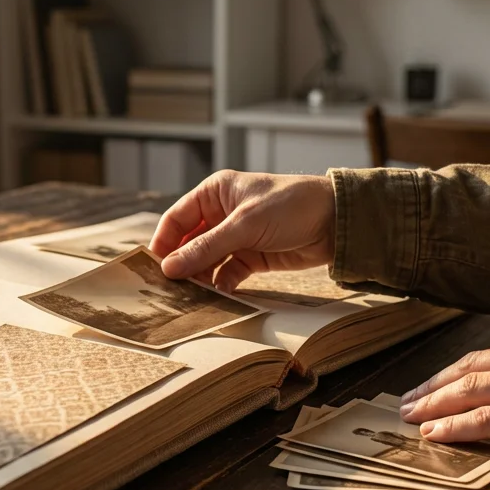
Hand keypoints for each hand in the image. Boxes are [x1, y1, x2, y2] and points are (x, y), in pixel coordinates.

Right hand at [150, 170, 335, 290]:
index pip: (177, 218)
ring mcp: (236, 237)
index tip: (153, 267)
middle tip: (168, 289)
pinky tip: (218, 295)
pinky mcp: (252, 258)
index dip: (163, 242)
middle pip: (189, 243)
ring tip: (191, 297)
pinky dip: (221, 285)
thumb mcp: (244, 224)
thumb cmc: (290, 206)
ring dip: (200, 278)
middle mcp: (221, 214)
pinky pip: (227, 274)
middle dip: (181, 264)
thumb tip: (170, 267)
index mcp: (214, 192)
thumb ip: (206, 248)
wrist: (336, 221)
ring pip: (207, 261)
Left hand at [394, 327, 489, 467]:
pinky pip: (486, 420)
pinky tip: (434, 433)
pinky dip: (454, 426)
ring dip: (434, 403)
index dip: (459, 371)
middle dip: (436, 384)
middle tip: (409, 400)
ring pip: (472, 389)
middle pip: (473, 367)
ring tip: (411, 416)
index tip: (438, 383)